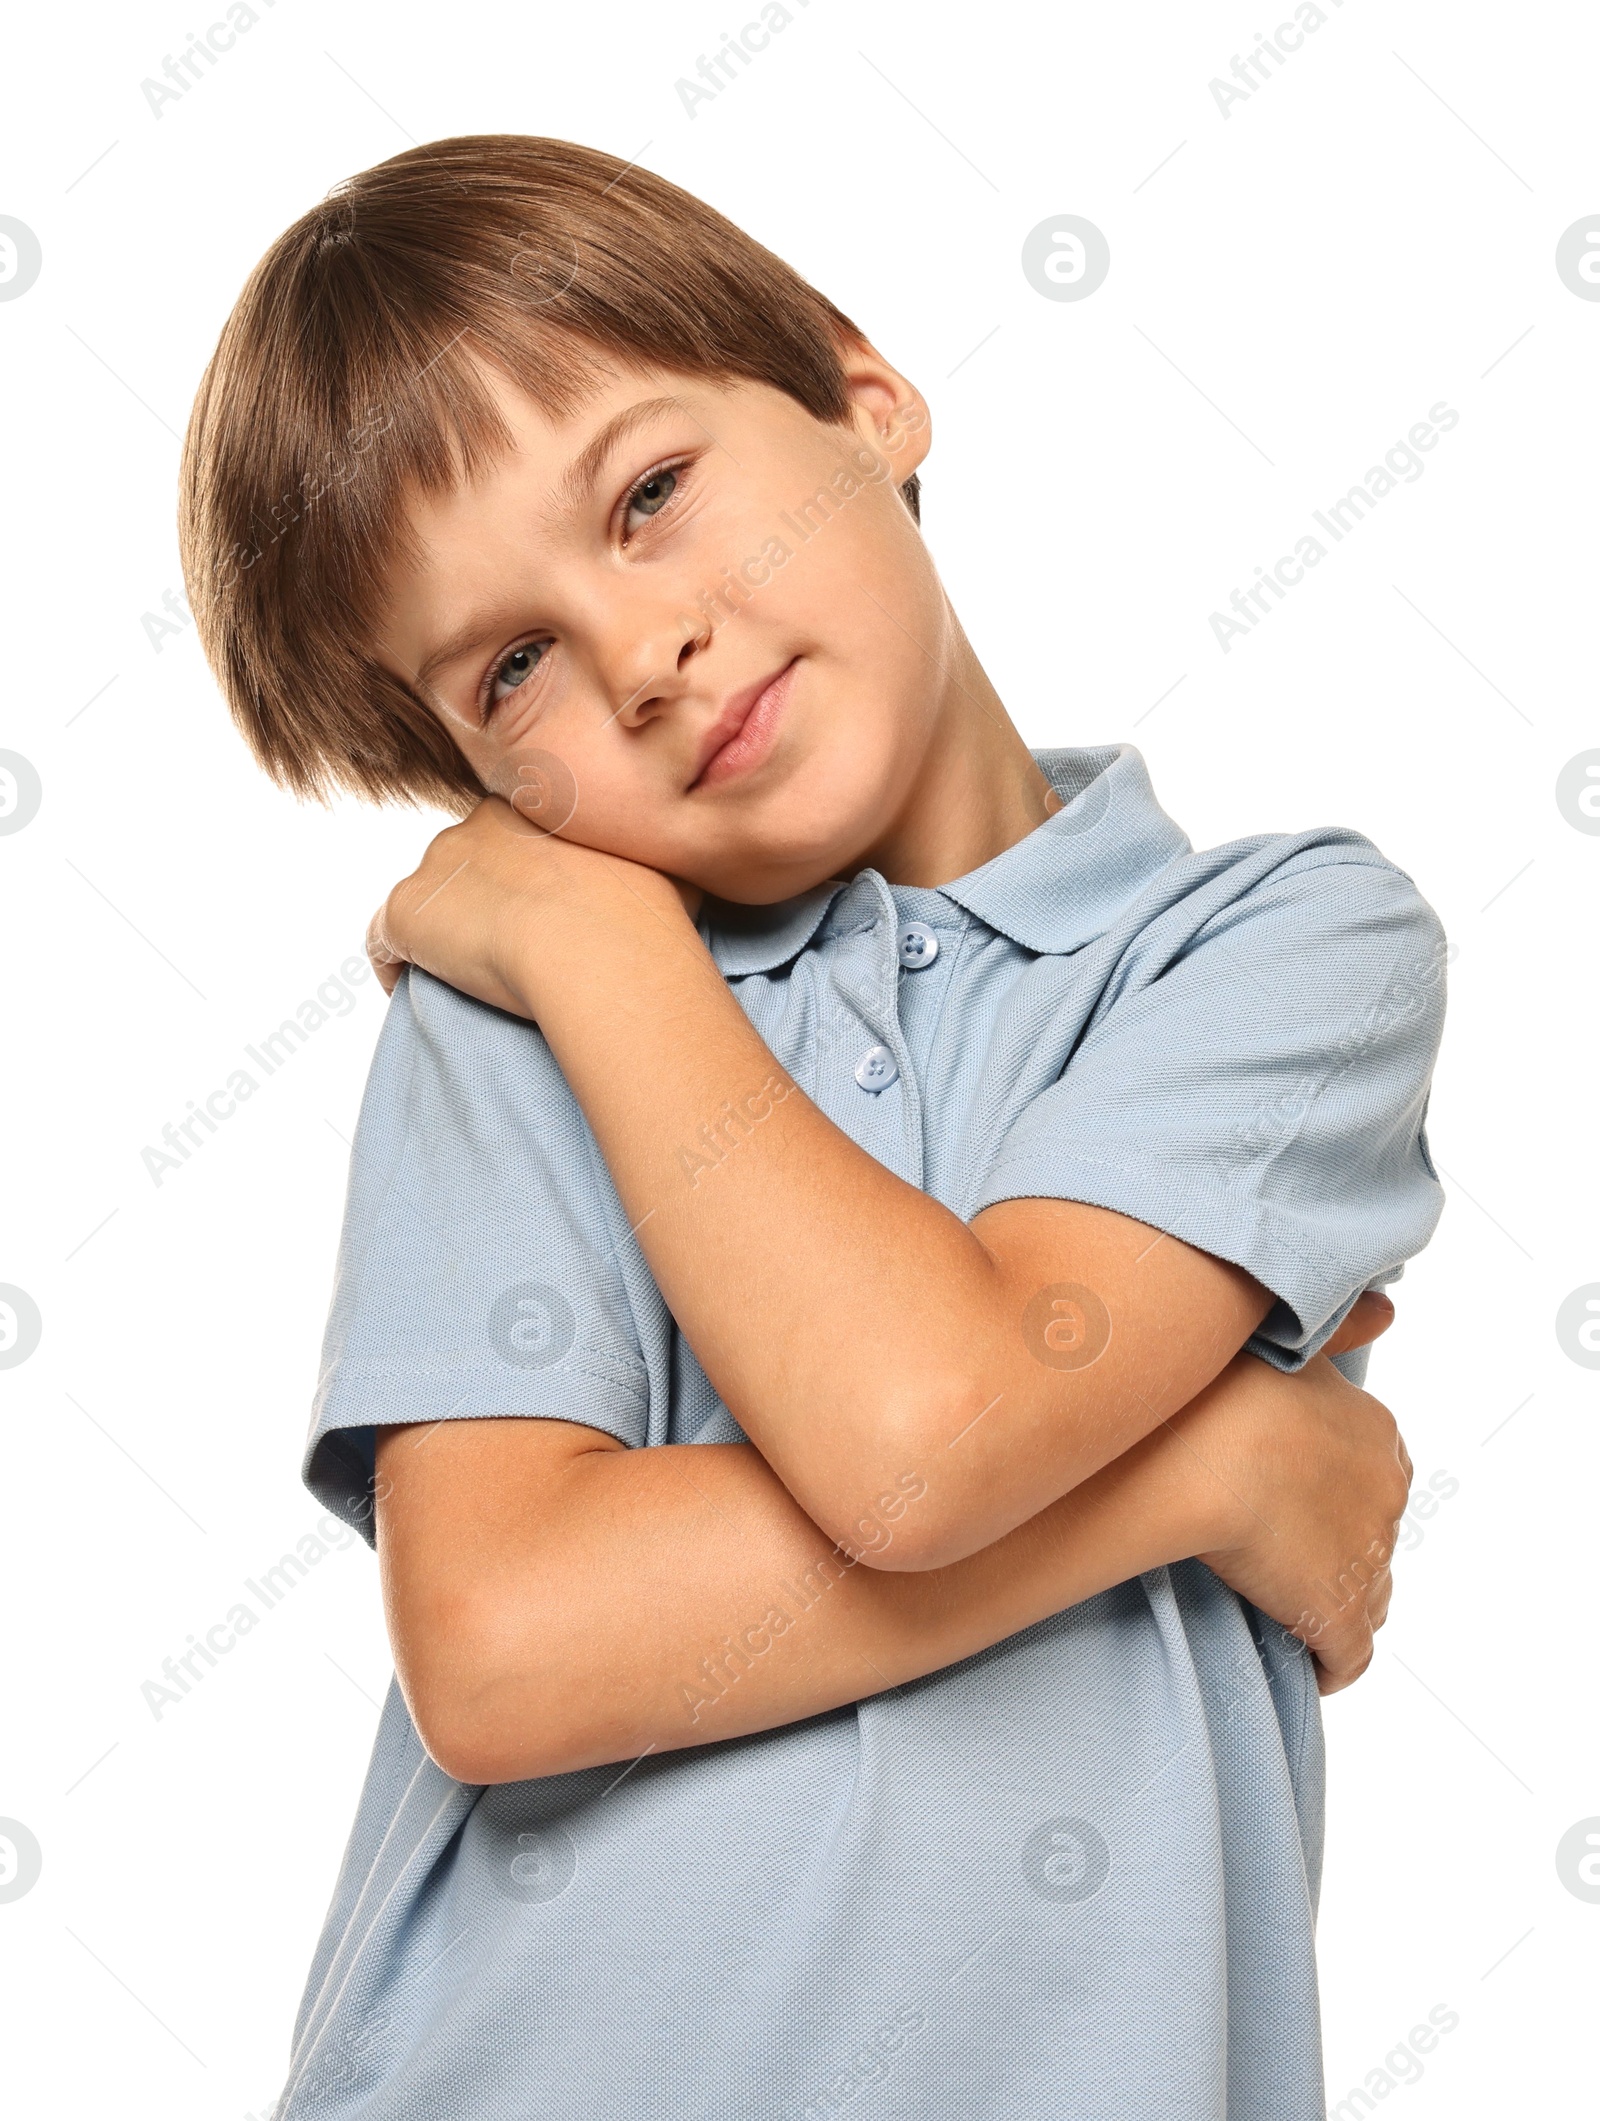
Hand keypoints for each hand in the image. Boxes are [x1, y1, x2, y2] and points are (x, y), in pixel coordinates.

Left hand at [366, 797, 702, 1011]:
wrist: (598, 947)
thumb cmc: (645, 910)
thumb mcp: (667, 862)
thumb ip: (653, 855)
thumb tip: (677, 859)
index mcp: (534, 808)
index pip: (512, 838)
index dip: (525, 879)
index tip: (544, 914)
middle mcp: (476, 825)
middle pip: (465, 864)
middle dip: (484, 901)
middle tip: (515, 952)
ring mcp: (436, 869)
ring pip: (429, 900)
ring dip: (446, 932)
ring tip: (475, 978)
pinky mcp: (407, 914)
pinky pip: (386, 941)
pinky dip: (398, 964)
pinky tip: (419, 989)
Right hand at [1169, 1293, 1411, 1693]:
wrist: (1200, 1448)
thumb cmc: (1225, 1388)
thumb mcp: (1291, 1343)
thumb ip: (1342, 1328)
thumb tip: (1391, 1308)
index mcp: (1378, 1436)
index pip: (1371, 1477)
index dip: (1328, 1491)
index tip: (1285, 1496)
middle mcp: (1387, 1498)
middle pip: (1372, 1536)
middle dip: (1335, 1548)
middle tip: (1273, 1549)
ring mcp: (1368, 1560)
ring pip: (1368, 1595)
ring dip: (1334, 1601)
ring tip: (1284, 1602)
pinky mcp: (1339, 1616)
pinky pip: (1348, 1658)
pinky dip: (1329, 1664)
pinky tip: (1302, 1661)